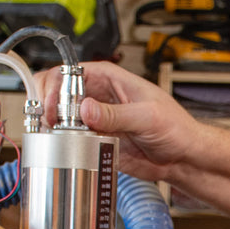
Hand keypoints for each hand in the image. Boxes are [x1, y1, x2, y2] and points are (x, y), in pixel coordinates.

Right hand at [34, 61, 210, 181]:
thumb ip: (116, 114)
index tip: (53, 106)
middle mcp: (99, 96)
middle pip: (58, 91)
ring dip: (52, 126)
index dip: (55, 85)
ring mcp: (95, 119)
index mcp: (111, 78)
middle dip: (47, 105)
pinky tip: (66, 147)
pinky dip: (62, 142)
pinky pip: (70, 138)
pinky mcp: (95, 140)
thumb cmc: (176, 127)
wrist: (182, 156)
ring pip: (60, 116)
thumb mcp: (147, 116)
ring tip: (57, 136)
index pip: (70, 72)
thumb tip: (87, 109)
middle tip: (51, 123)